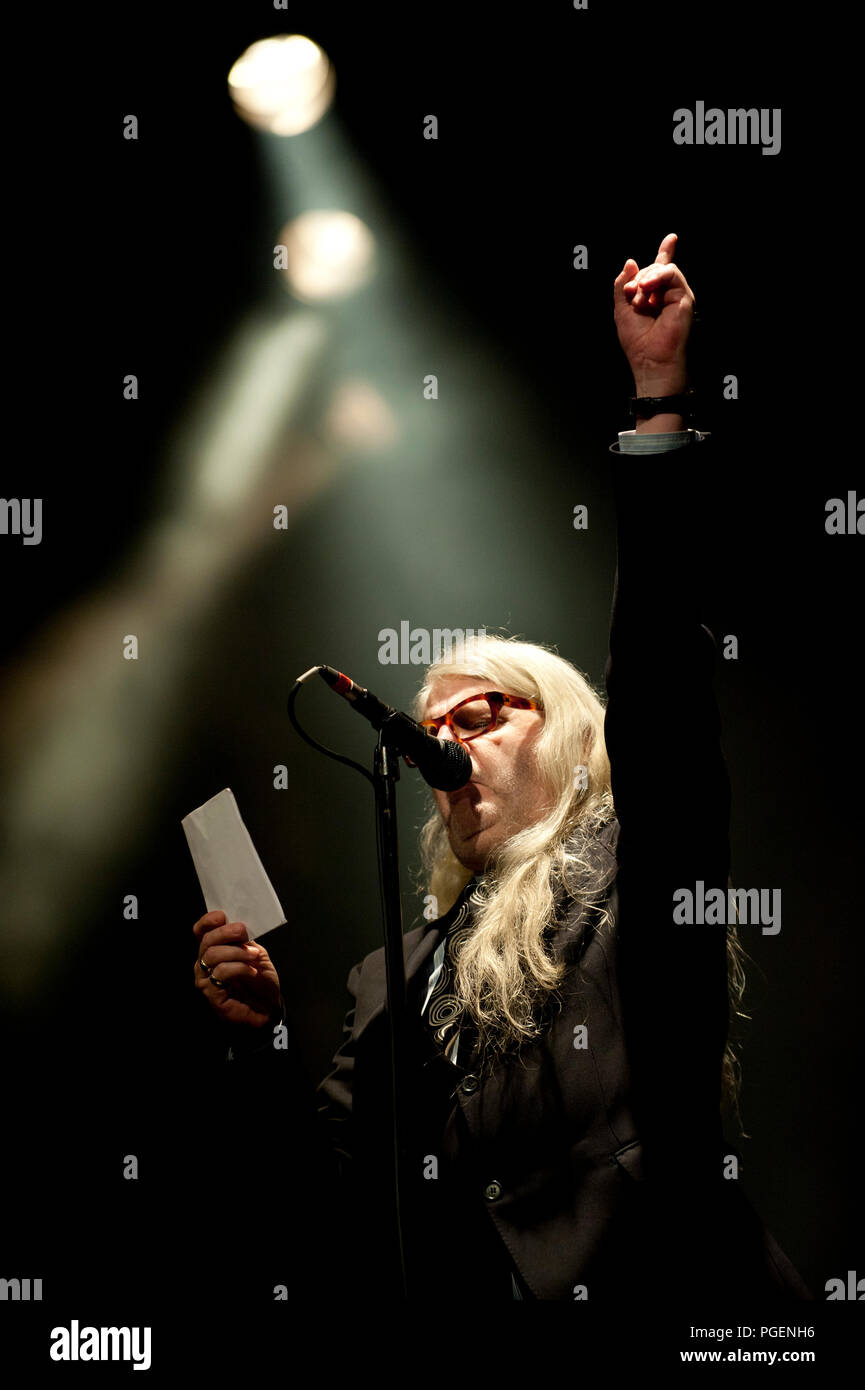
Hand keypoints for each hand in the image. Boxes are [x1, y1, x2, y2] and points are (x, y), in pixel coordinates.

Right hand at [193, 909, 280, 1029]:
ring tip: (253, 954)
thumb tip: (239, 923)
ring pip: (213, 955)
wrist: (269, 1008)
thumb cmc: (260, 981)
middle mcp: (204, 965)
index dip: (208, 921)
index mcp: (213, 951)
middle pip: (207, 941)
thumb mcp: (255, 953)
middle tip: (243, 932)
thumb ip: (244, 940)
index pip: (201, 932)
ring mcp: (205, 980)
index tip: (223, 916)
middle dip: (226, 933)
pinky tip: (252, 970)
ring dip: (236, 951)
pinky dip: (239, 967)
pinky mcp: (212, 994)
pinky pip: (221, 972)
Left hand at [613, 232, 694, 396]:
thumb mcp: (621, 309)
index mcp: (654, 298)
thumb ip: (623, 286)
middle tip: (631, 296)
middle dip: (638, 279)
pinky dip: (656, 276)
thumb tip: (631, 262)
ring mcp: (677, 296)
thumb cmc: (637, 341)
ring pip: (663, 269)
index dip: (665, 253)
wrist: (651, 360)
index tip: (671, 239)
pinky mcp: (685, 298)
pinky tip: (647, 289)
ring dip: (645, 279)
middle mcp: (668, 295)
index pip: (660, 271)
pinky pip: (671, 274)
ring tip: (639, 297)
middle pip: (654, 268)